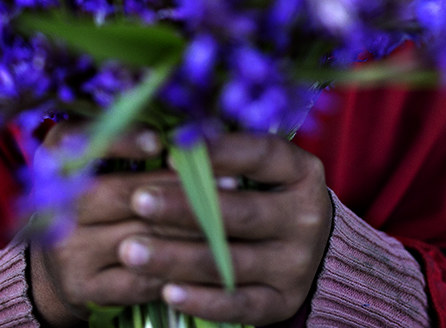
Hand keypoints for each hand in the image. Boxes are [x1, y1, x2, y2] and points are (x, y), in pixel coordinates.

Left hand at [28, 127, 331, 326]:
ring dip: (177, 257)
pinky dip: (203, 300)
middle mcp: (305, 218)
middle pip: (240, 213)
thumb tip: (169, 139)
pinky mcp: (283, 302)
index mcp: (302, 173)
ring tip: (131, 250)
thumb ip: (225, 156)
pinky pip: (239, 305)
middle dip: (184, 207)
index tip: (172, 152)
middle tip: (137, 201)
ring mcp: (296, 264)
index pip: (261, 155)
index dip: (218, 152)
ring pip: (230, 262)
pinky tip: (167, 291)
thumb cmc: (269, 196)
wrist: (314, 251)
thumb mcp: (262, 170)